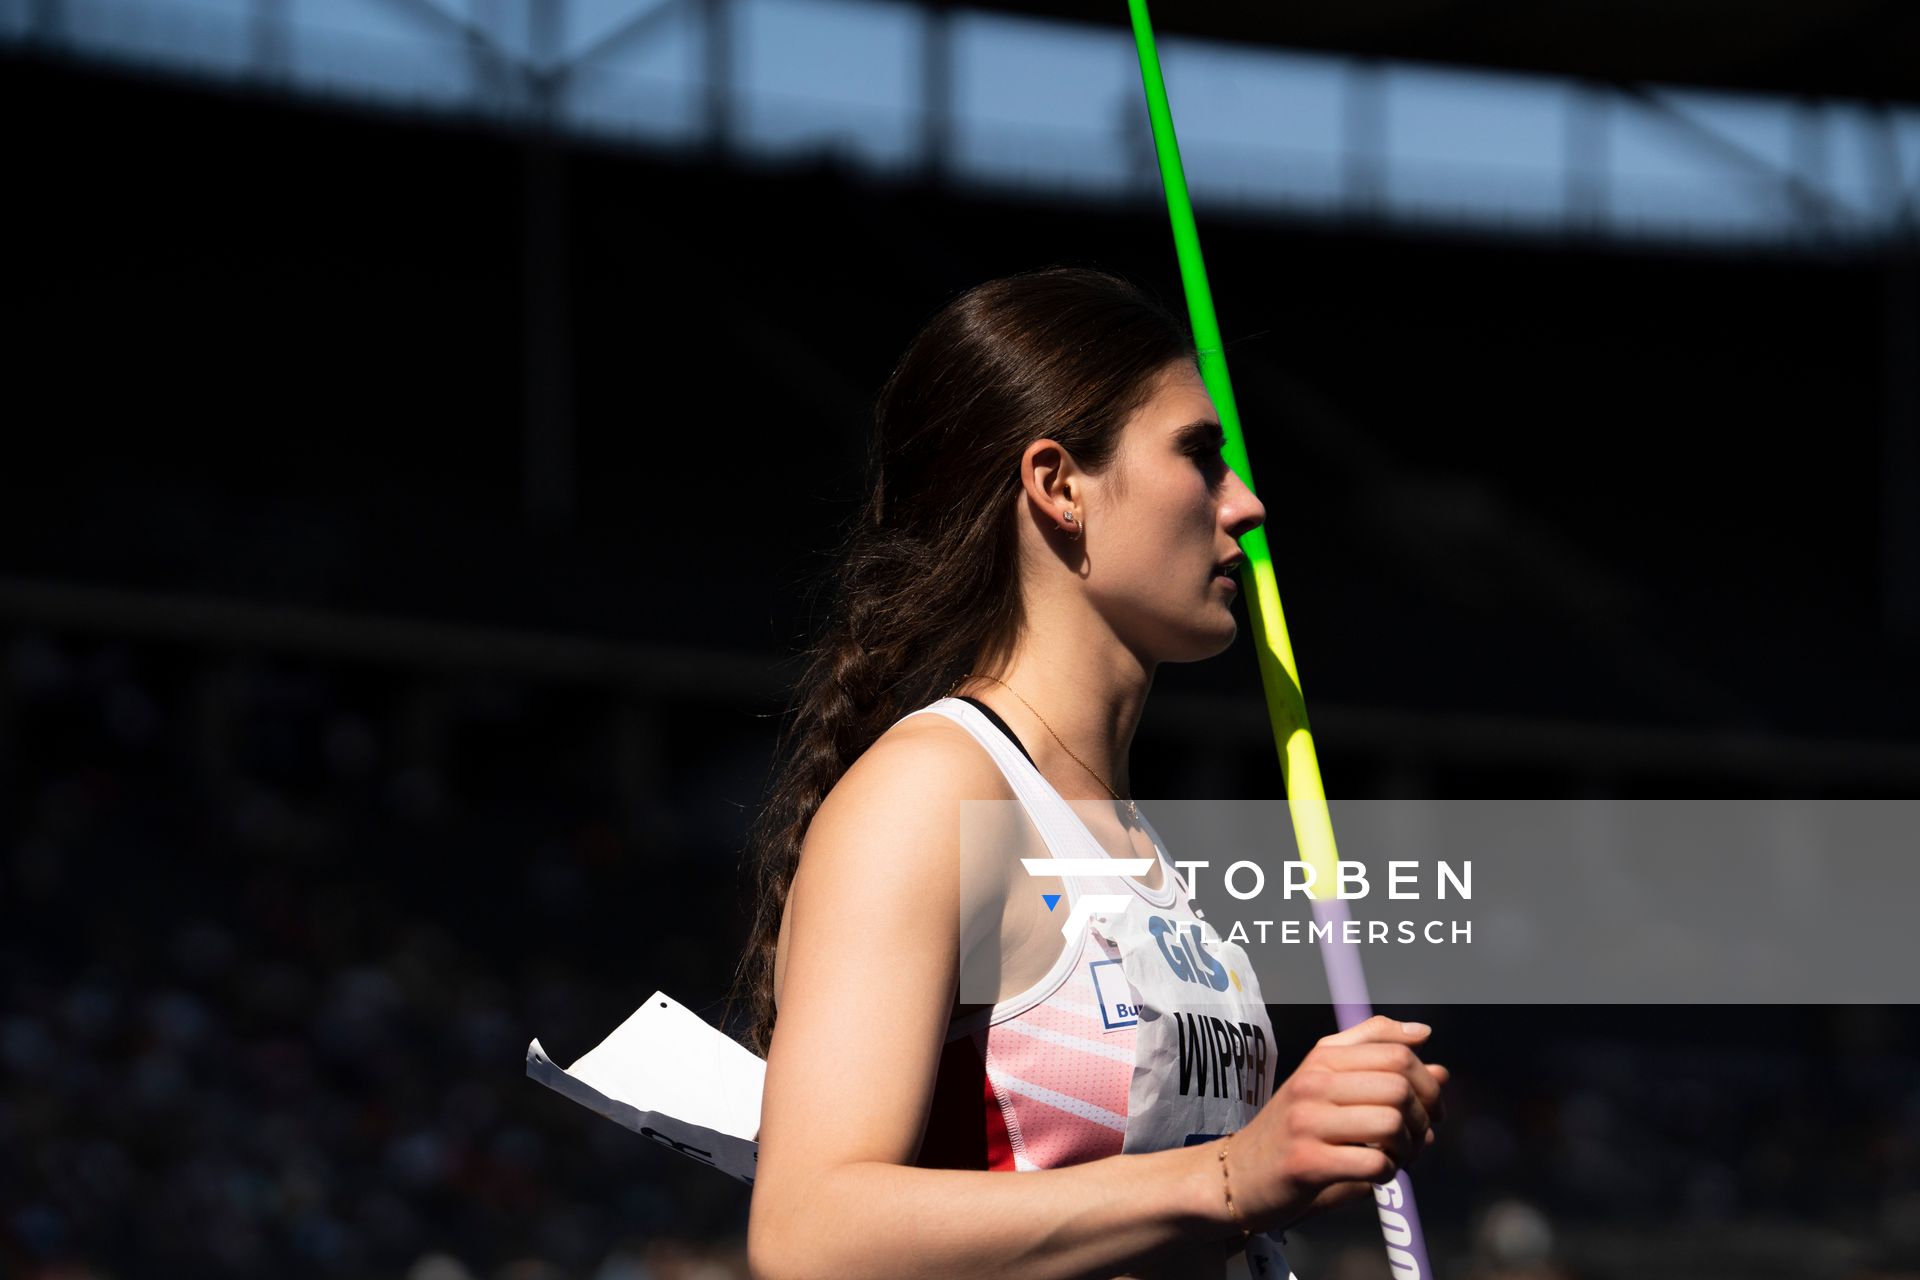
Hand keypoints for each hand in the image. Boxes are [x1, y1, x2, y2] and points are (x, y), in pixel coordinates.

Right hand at [1222, 1015, 1447, 1234]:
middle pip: (1400, 1088)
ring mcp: (1307, 1122)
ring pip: (1392, 1124)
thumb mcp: (1324, 1078)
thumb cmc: (1292, 1128)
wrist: (1240, 1173)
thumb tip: (1424, 1035)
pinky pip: (1374, 1164)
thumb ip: (1373, 1052)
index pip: (1395, 1052)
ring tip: (1396, 1157)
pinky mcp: (1306, 1163)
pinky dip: (1388, 1174)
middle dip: (1424, 1118)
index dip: (1427, 1082)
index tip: (1431, 1106)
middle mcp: (1313, 1082)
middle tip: (1417, 1137)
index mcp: (1322, 1057)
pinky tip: (1375, 1175)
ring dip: (1408, 1148)